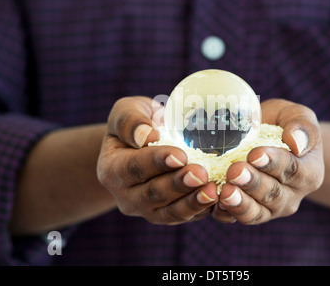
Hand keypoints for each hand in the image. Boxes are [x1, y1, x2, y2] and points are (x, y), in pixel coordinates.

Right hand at [97, 96, 217, 224]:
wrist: (144, 143)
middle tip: (201, 174)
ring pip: (169, 212)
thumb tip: (146, 135)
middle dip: (178, 184)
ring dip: (192, 202)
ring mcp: (146, 209)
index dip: (157, 162)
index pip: (133, 168)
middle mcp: (125, 195)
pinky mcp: (166, 215)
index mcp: (111, 169)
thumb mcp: (126, 111)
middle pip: (152, 194)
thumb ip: (130, 121)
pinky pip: (184, 217)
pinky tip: (219, 198)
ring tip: (214, 191)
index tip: (180, 155)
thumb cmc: (138, 122)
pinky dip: (201, 210)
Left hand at [212, 99, 323, 223]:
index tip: (255, 154)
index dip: (273, 163)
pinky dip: (226, 213)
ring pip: (256, 212)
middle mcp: (292, 196)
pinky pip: (238, 218)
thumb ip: (302, 126)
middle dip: (252, 183)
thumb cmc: (283, 126)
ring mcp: (271, 209)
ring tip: (225, 192)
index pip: (291, 170)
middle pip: (272, 193)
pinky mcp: (251, 213)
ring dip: (240, 203)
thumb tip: (296, 142)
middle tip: (234, 171)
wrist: (271, 142)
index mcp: (308, 172)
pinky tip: (215, 202)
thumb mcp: (297, 116)